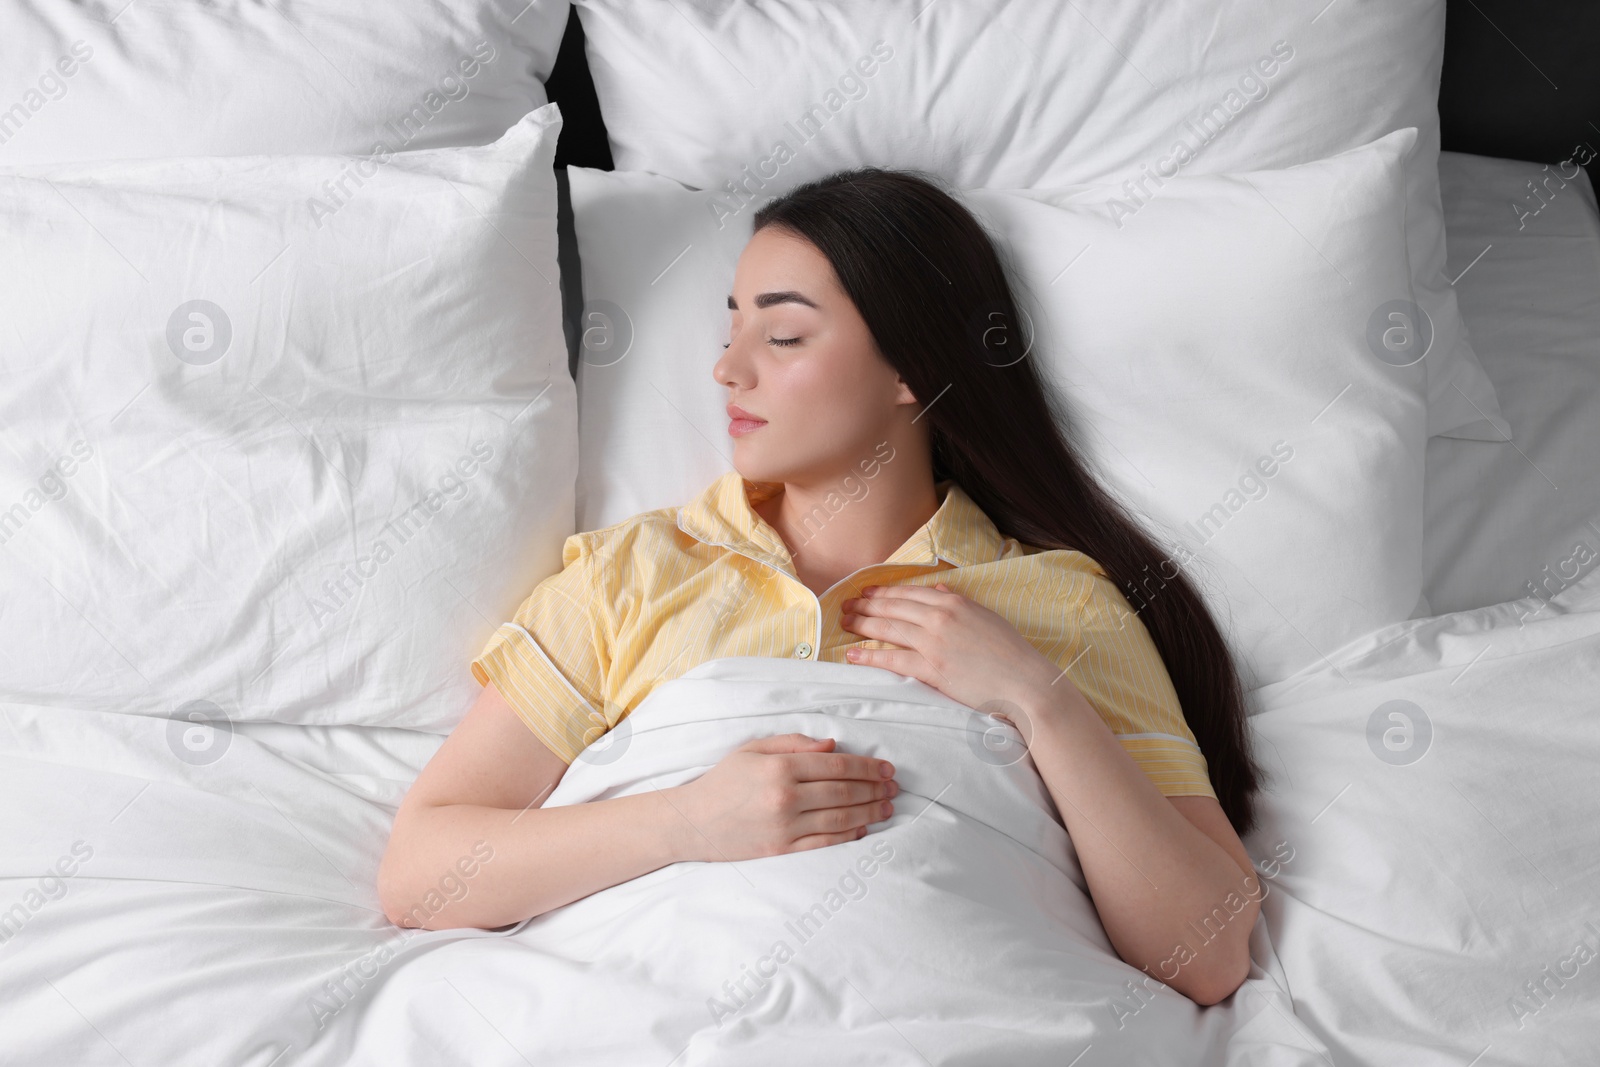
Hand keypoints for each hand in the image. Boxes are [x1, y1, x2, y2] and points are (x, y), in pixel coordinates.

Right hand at [671, 734, 898, 862]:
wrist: (692, 823)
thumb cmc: (722, 781)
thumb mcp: (752, 750)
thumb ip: (793, 743)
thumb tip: (832, 745)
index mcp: (780, 767)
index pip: (837, 765)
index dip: (868, 767)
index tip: (887, 768)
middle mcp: (786, 797)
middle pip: (844, 792)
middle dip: (875, 789)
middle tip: (894, 788)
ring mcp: (785, 826)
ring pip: (840, 819)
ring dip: (869, 813)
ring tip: (886, 808)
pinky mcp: (781, 850)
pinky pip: (824, 844)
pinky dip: (848, 837)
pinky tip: (862, 829)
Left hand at [841, 581, 1073, 726]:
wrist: (1025, 682)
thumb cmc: (1011, 653)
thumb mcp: (987, 617)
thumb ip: (961, 603)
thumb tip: (942, 589)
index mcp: (954, 602)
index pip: (909, 593)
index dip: (884, 592)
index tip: (867, 593)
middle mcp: (940, 617)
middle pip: (893, 607)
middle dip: (865, 605)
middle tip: (845, 606)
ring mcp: (934, 642)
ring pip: (888, 629)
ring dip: (862, 625)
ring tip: (843, 624)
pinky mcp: (932, 668)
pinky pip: (893, 660)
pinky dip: (869, 656)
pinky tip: (852, 655)